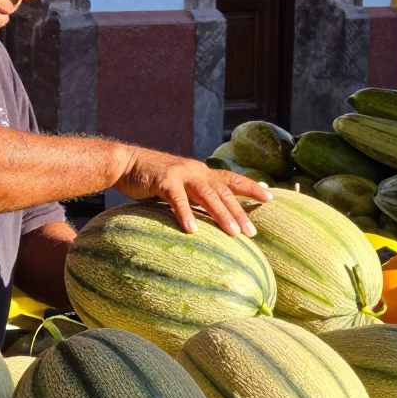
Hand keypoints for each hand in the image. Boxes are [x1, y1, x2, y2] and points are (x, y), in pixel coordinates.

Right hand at [114, 147, 272, 236]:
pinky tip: (192, 230)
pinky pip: (177, 199)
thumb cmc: (153, 180)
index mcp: (202, 172)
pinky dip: (185, 214)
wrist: (126, 164)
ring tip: (233, 233)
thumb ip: (194, 197)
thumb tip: (209, 218)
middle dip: (239, 212)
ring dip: (221, 215)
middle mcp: (196, 171)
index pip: (232, 179)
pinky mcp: (164, 181)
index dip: (251, 187)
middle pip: (224, 192)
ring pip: (207, 195)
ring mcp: (181, 174)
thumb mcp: (180, 185)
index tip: (270, 197)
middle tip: (252, 232)